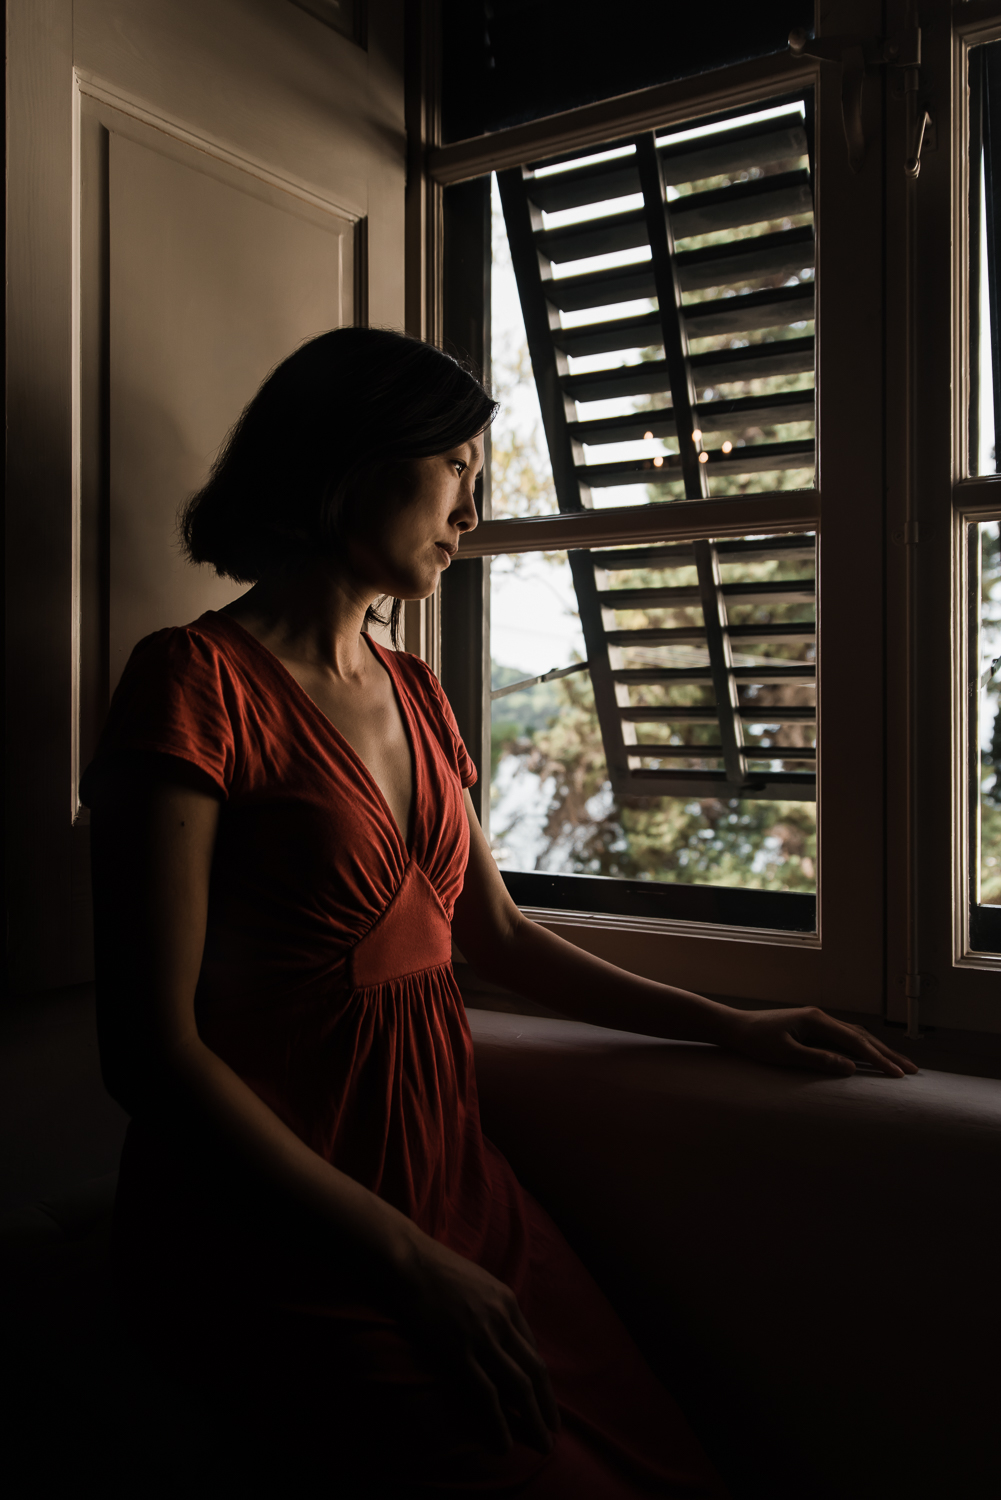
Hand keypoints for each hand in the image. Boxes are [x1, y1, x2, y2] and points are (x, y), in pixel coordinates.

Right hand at [395, 1231, 559, 1455]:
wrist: (409, 1262)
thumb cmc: (437, 1268)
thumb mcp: (477, 1281)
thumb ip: (492, 1306)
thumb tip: (498, 1332)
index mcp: (508, 1302)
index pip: (531, 1349)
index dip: (539, 1380)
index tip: (542, 1400)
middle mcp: (502, 1320)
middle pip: (534, 1371)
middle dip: (547, 1405)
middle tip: (553, 1432)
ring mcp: (482, 1337)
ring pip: (518, 1387)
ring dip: (534, 1420)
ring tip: (542, 1445)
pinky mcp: (459, 1352)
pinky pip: (486, 1393)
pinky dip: (499, 1421)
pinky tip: (504, 1442)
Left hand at [724, 1006, 918, 1077]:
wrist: (736, 1028)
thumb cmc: (757, 1042)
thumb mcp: (786, 1054)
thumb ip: (818, 1060)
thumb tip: (851, 1068)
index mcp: (817, 1021)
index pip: (856, 1041)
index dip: (879, 1059)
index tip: (898, 1074)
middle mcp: (821, 1017)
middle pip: (862, 1036)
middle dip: (887, 1054)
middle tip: (911, 1071)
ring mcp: (818, 1021)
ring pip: (855, 1036)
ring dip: (877, 1050)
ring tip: (898, 1065)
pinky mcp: (812, 1028)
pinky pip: (844, 1038)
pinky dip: (862, 1048)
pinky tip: (870, 1057)